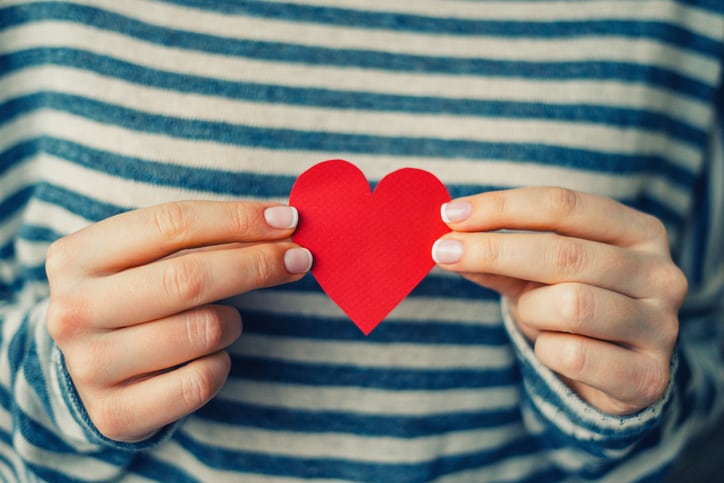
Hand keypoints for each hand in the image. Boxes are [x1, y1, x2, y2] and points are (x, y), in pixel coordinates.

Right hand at [45, 201, 310, 441]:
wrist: (91, 367)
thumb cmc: (135, 297)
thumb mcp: (148, 258)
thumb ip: (202, 237)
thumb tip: (284, 226)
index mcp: (76, 256)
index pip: (172, 223)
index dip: (238, 219)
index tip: (288, 221)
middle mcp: (72, 311)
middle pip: (190, 278)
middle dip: (257, 264)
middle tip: (298, 258)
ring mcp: (89, 367)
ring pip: (203, 331)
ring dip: (232, 322)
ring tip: (222, 321)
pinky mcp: (115, 414)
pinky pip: (202, 380)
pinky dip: (220, 363)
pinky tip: (206, 357)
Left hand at [432, 187, 686, 414]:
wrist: (615, 376)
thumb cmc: (573, 309)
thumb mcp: (537, 274)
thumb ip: (500, 257)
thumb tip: (448, 240)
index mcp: (639, 232)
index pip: (564, 205)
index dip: (502, 207)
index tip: (450, 213)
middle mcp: (661, 273)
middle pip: (564, 252)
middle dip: (493, 251)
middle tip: (444, 252)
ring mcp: (662, 326)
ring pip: (571, 304)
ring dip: (531, 310)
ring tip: (531, 314)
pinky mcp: (648, 377)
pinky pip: (573, 356)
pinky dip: (546, 351)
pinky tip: (554, 350)